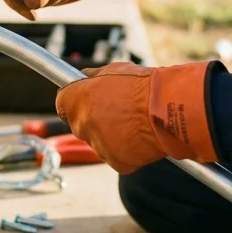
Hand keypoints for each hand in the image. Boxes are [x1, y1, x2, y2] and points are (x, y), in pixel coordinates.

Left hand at [55, 62, 220, 174]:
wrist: (169, 109)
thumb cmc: (144, 86)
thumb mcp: (114, 70)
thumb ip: (93, 76)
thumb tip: (83, 77)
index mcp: (76, 101)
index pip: (62, 104)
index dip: (73, 101)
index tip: (83, 101)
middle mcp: (82, 125)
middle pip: (80, 124)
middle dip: (93, 119)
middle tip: (116, 111)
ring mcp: (98, 146)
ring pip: (99, 141)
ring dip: (110, 135)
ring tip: (133, 122)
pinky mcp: (116, 162)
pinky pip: (116, 156)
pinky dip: (126, 150)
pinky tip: (140, 136)